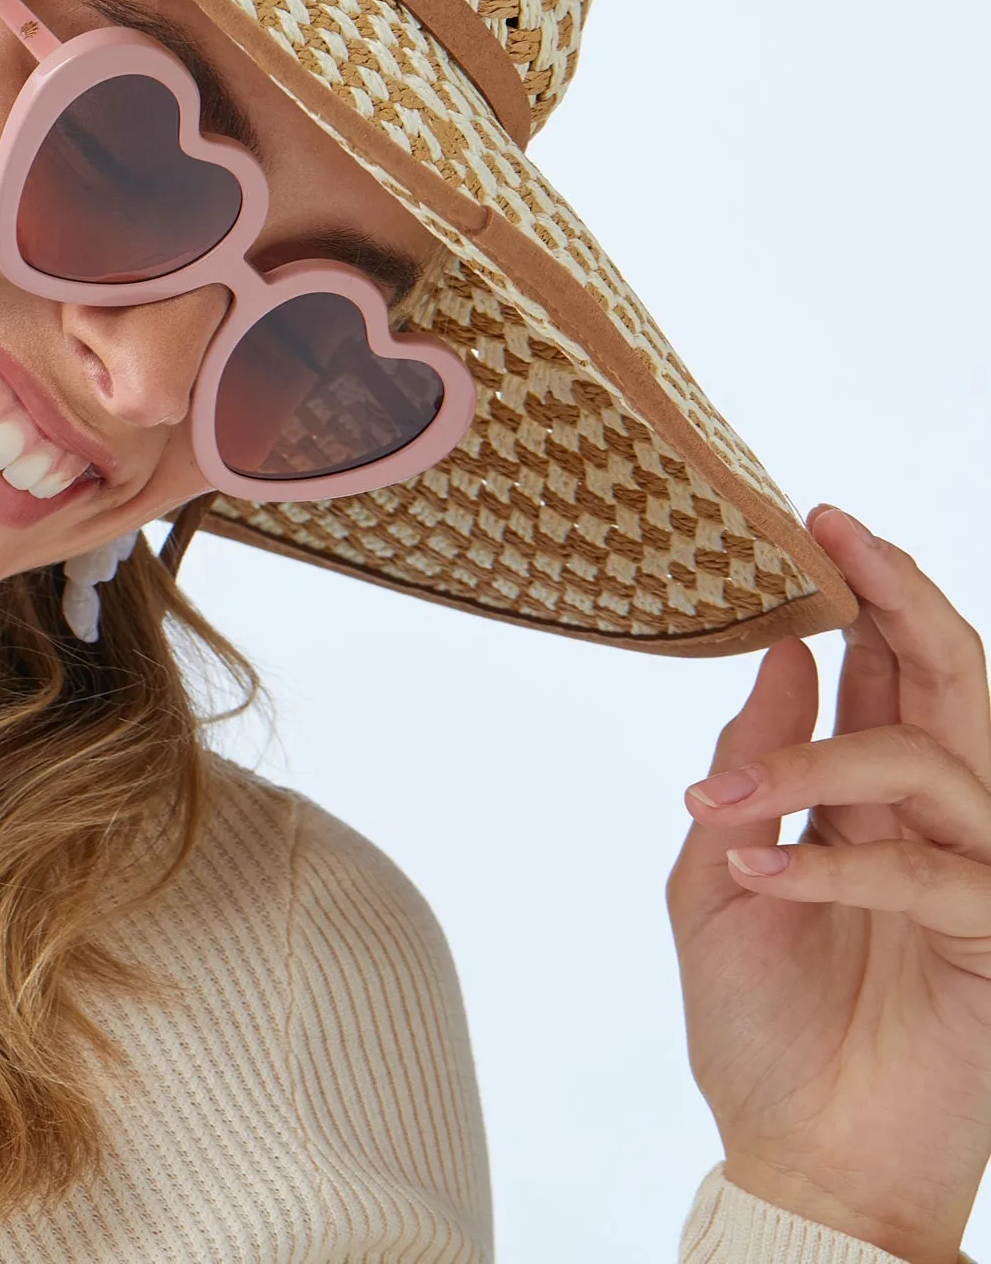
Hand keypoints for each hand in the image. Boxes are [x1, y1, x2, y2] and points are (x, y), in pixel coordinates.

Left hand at [668, 506, 990, 1263]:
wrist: (793, 1156)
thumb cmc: (756, 1026)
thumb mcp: (716, 881)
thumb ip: (752, 769)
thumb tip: (776, 656)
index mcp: (867, 802)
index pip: (885, 679)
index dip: (864, 601)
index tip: (817, 525)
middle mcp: (929, 826)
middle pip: (950, 691)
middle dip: (905, 608)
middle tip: (843, 538)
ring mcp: (971, 881)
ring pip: (938, 769)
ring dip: (826, 761)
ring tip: (732, 798)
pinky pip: (936, 877)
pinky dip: (839, 868)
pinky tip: (758, 867)